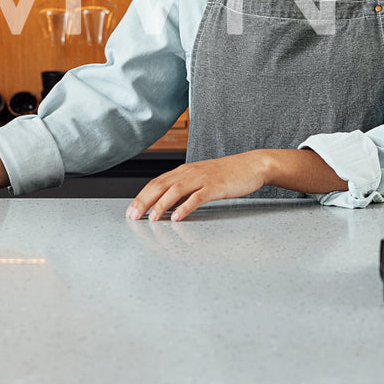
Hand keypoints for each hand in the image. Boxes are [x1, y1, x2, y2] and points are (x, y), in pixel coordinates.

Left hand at [127, 153, 269, 221]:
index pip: (157, 182)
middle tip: (133, 216)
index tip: (131, 210)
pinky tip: (177, 217)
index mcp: (185, 170)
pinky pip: (197, 197)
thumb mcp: (202, 179)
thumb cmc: (228, 174)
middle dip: (144, 201)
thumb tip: (168, 205)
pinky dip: (185, 207)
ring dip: (161, 204)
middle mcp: (190, 172)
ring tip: (151, 218)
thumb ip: (185, 190)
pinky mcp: (216, 187)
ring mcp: (203, 179)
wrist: (252, 165)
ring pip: (175, 190)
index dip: (141, 195)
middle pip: (161, 185)